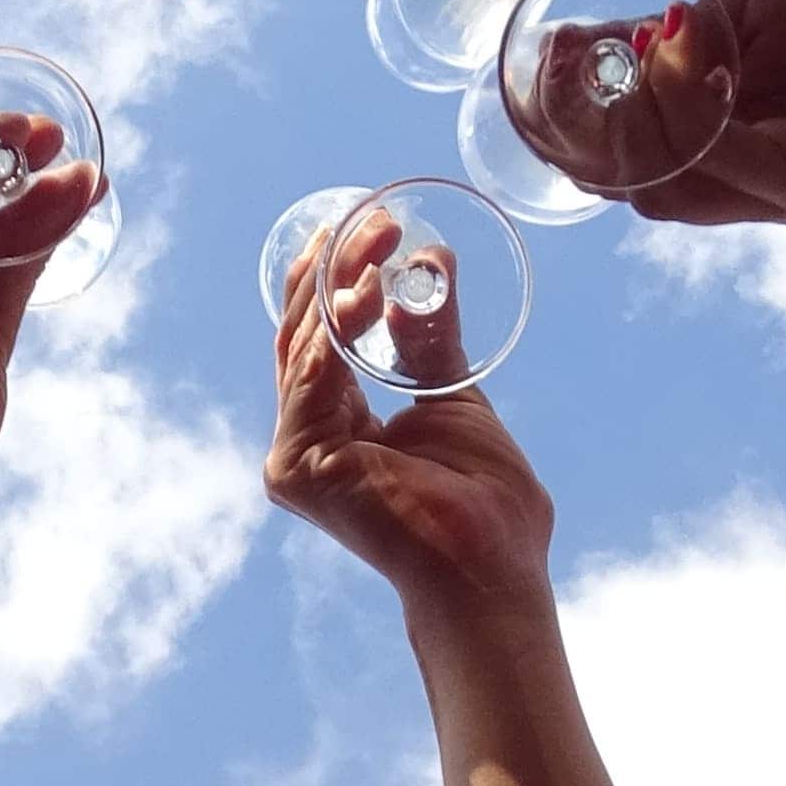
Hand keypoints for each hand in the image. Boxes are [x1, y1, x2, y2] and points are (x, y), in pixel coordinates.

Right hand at [259, 206, 555, 625]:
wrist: (490, 566)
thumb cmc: (483, 503)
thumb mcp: (451, 394)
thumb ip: (430, 336)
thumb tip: (429, 259)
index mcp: (335, 429)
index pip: (319, 341)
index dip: (336, 277)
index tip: (369, 225)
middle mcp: (304, 443)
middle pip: (304, 337)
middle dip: (335, 268)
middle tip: (372, 219)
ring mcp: (295, 459)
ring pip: (303, 349)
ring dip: (339, 286)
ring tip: (376, 239)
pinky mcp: (297, 469)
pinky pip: (310, 382)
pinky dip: (334, 331)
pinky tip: (361, 288)